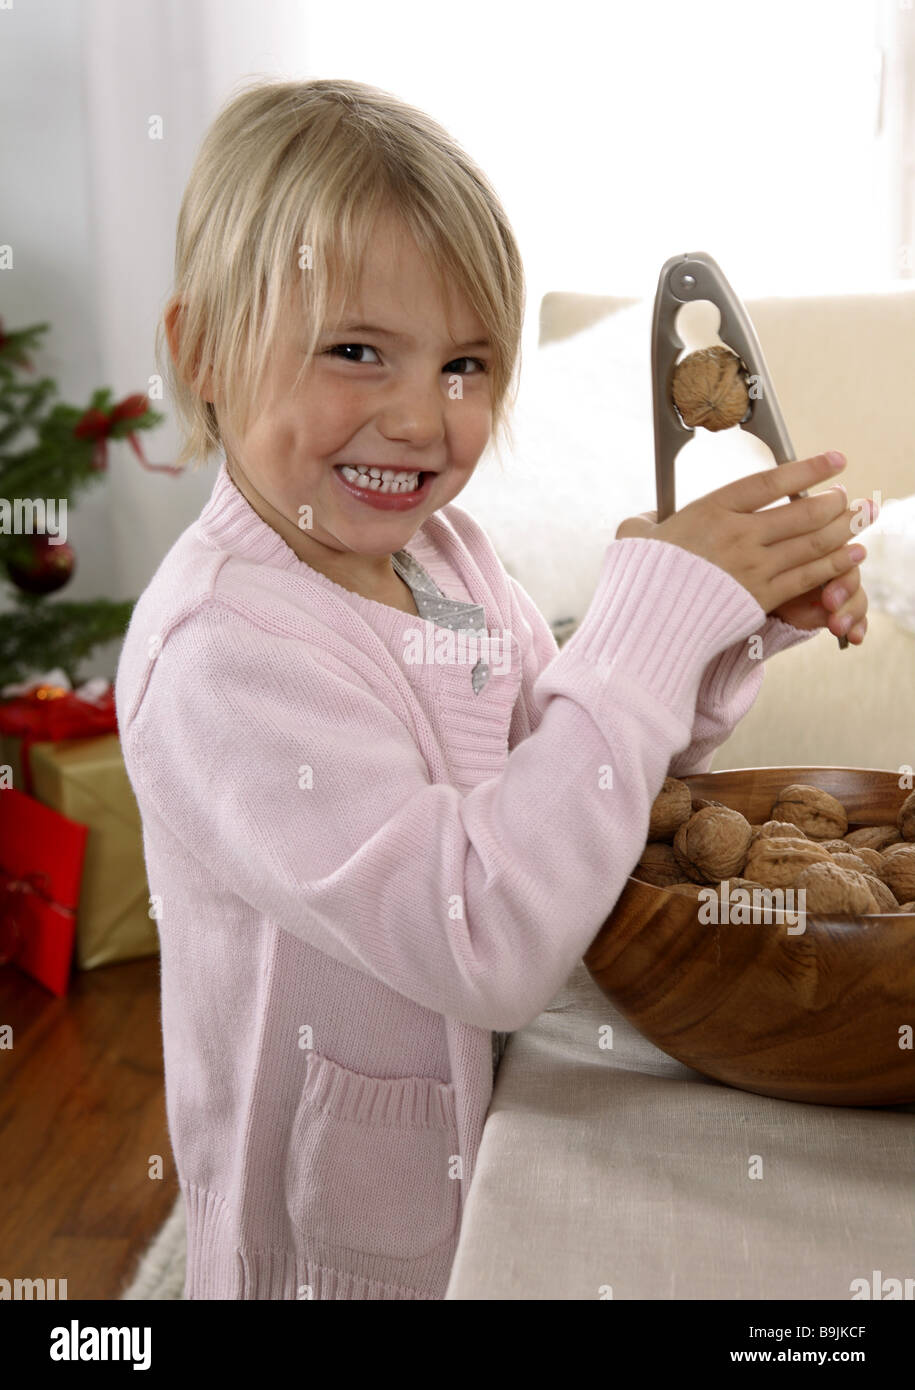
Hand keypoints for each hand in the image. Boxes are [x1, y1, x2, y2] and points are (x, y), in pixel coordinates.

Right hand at [615, 453, 874, 635]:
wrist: (645, 627)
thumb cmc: (637, 581)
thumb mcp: (634, 538)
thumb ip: (648, 521)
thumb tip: (652, 519)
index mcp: (710, 512)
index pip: (770, 482)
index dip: (807, 468)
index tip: (833, 459)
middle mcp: (738, 536)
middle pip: (801, 512)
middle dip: (831, 501)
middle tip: (842, 495)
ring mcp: (753, 568)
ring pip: (812, 543)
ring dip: (841, 529)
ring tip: (855, 519)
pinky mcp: (760, 598)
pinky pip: (808, 577)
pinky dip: (835, 563)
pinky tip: (853, 554)